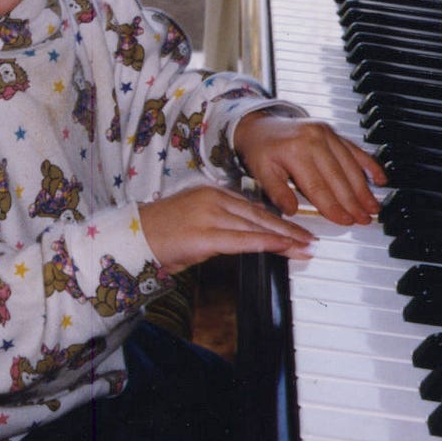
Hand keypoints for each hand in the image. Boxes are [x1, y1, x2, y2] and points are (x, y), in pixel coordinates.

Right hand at [138, 184, 315, 274]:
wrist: (131, 238)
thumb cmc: (158, 234)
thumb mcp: (195, 222)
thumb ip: (220, 225)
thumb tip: (245, 238)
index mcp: (210, 192)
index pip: (252, 207)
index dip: (278, 220)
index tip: (297, 229)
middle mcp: (212, 199)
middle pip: (259, 215)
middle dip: (289, 229)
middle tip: (311, 239)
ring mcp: (209, 215)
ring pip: (256, 227)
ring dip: (285, 239)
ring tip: (305, 248)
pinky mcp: (205, 235)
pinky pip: (243, 240)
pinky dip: (267, 244)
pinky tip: (283, 248)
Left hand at [233, 112, 387, 225]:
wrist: (259, 124)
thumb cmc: (260, 150)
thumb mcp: (261, 172)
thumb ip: (276, 192)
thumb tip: (292, 211)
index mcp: (295, 151)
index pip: (318, 187)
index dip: (333, 207)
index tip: (345, 221)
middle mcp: (314, 139)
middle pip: (338, 178)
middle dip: (353, 202)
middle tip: (365, 219)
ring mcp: (326, 133)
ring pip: (350, 165)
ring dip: (364, 188)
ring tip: (373, 207)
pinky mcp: (333, 131)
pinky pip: (355, 149)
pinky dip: (369, 164)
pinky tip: (381, 179)